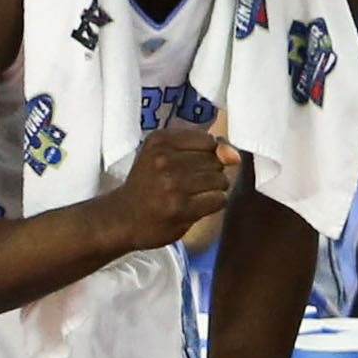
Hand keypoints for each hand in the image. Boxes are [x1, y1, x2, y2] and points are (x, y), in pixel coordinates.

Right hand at [101, 123, 237, 251]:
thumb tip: (235, 155)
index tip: (191, 164)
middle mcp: (163, 159)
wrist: (122, 217)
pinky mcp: (181, 208)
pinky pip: (218, 200)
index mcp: (159, 140)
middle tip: (189, 182)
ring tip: (192, 194)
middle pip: (216, 160)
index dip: (207, 153)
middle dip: (210, 172)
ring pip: (220, 180)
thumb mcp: (162, 155)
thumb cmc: (147, 184)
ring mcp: (172, 184)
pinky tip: (195, 206)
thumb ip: (201, 148)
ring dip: (213, 189)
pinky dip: (212, 204)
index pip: (208, 140)